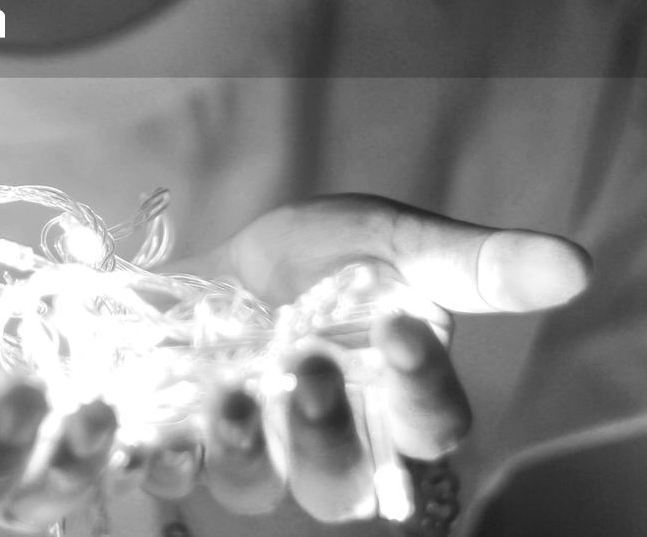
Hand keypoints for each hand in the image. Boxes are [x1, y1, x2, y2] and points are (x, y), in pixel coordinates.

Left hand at [157, 194, 591, 522]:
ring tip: (229, 399)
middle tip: (313, 367)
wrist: (227, 259)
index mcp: (391, 395)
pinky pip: (177, 469)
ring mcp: (253, 441)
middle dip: (327, 432)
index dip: (420, 386)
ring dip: (244, 450)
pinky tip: (149, 429)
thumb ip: (466, 262)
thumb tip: (574, 264)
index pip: (427, 421)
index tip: (404, 325)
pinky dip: (163, 456)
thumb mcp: (387, 238)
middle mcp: (327, 434)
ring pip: (257, 485)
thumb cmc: (321, 254)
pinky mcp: (186, 433)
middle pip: (342, 478)